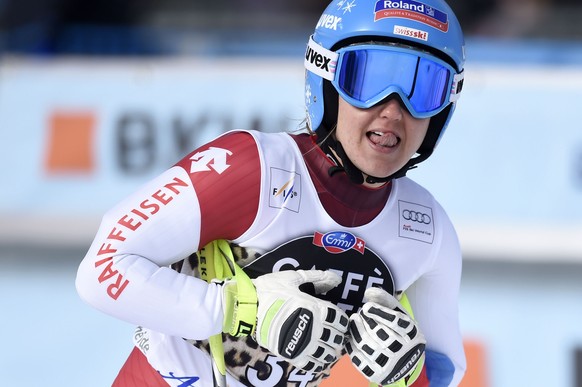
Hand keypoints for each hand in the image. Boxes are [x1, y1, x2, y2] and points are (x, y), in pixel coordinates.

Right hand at [221, 269, 348, 371]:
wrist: (248, 306)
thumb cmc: (271, 289)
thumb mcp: (294, 278)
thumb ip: (316, 277)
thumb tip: (336, 278)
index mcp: (315, 308)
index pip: (340, 320)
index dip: (342, 321)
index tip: (338, 320)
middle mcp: (313, 327)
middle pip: (336, 338)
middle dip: (338, 336)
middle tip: (334, 334)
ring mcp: (303, 343)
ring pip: (327, 353)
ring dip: (330, 350)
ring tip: (327, 346)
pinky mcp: (291, 354)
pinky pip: (311, 364)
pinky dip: (318, 363)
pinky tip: (317, 357)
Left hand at [346, 287, 425, 384]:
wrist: (404, 360)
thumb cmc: (398, 330)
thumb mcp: (397, 313)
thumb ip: (385, 300)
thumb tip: (368, 292)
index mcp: (412, 334)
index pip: (397, 323)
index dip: (380, 314)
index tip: (367, 307)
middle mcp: (404, 350)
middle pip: (382, 335)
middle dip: (367, 322)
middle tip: (359, 314)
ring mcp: (390, 364)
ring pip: (370, 347)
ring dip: (358, 332)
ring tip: (354, 321)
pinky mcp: (377, 374)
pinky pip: (361, 360)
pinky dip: (353, 347)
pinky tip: (351, 337)